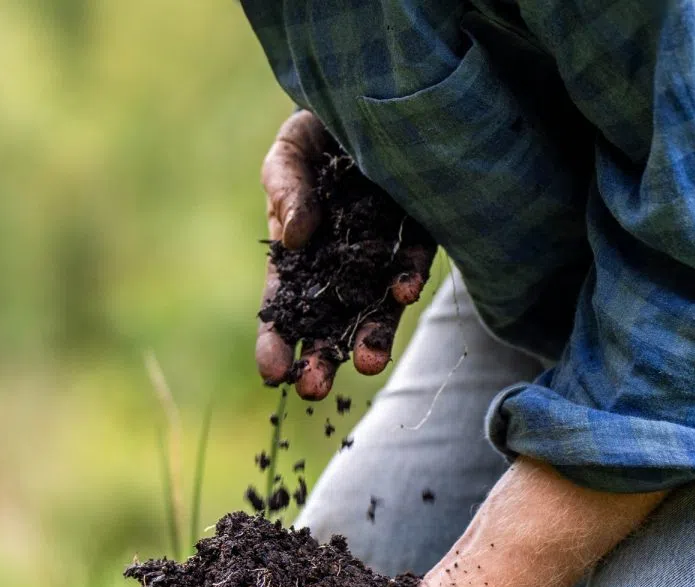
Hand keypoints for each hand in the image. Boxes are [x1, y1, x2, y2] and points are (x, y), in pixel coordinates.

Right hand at [255, 110, 435, 399]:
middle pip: (329, 317)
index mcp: (299, 246)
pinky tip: (402, 292)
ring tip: (367, 364)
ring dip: (370, 335)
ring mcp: (382, 246)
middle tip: (315, 390)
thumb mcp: (290, 150)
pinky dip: (406, 277)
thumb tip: (295, 237)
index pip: (283, 302)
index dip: (275, 338)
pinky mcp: (422, 227)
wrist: (381, 88)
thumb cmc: (321, 121)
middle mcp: (341, 257)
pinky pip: (413, 258)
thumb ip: (285, 189)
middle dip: (321, 355)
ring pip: (374, 301)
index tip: (272, 373)